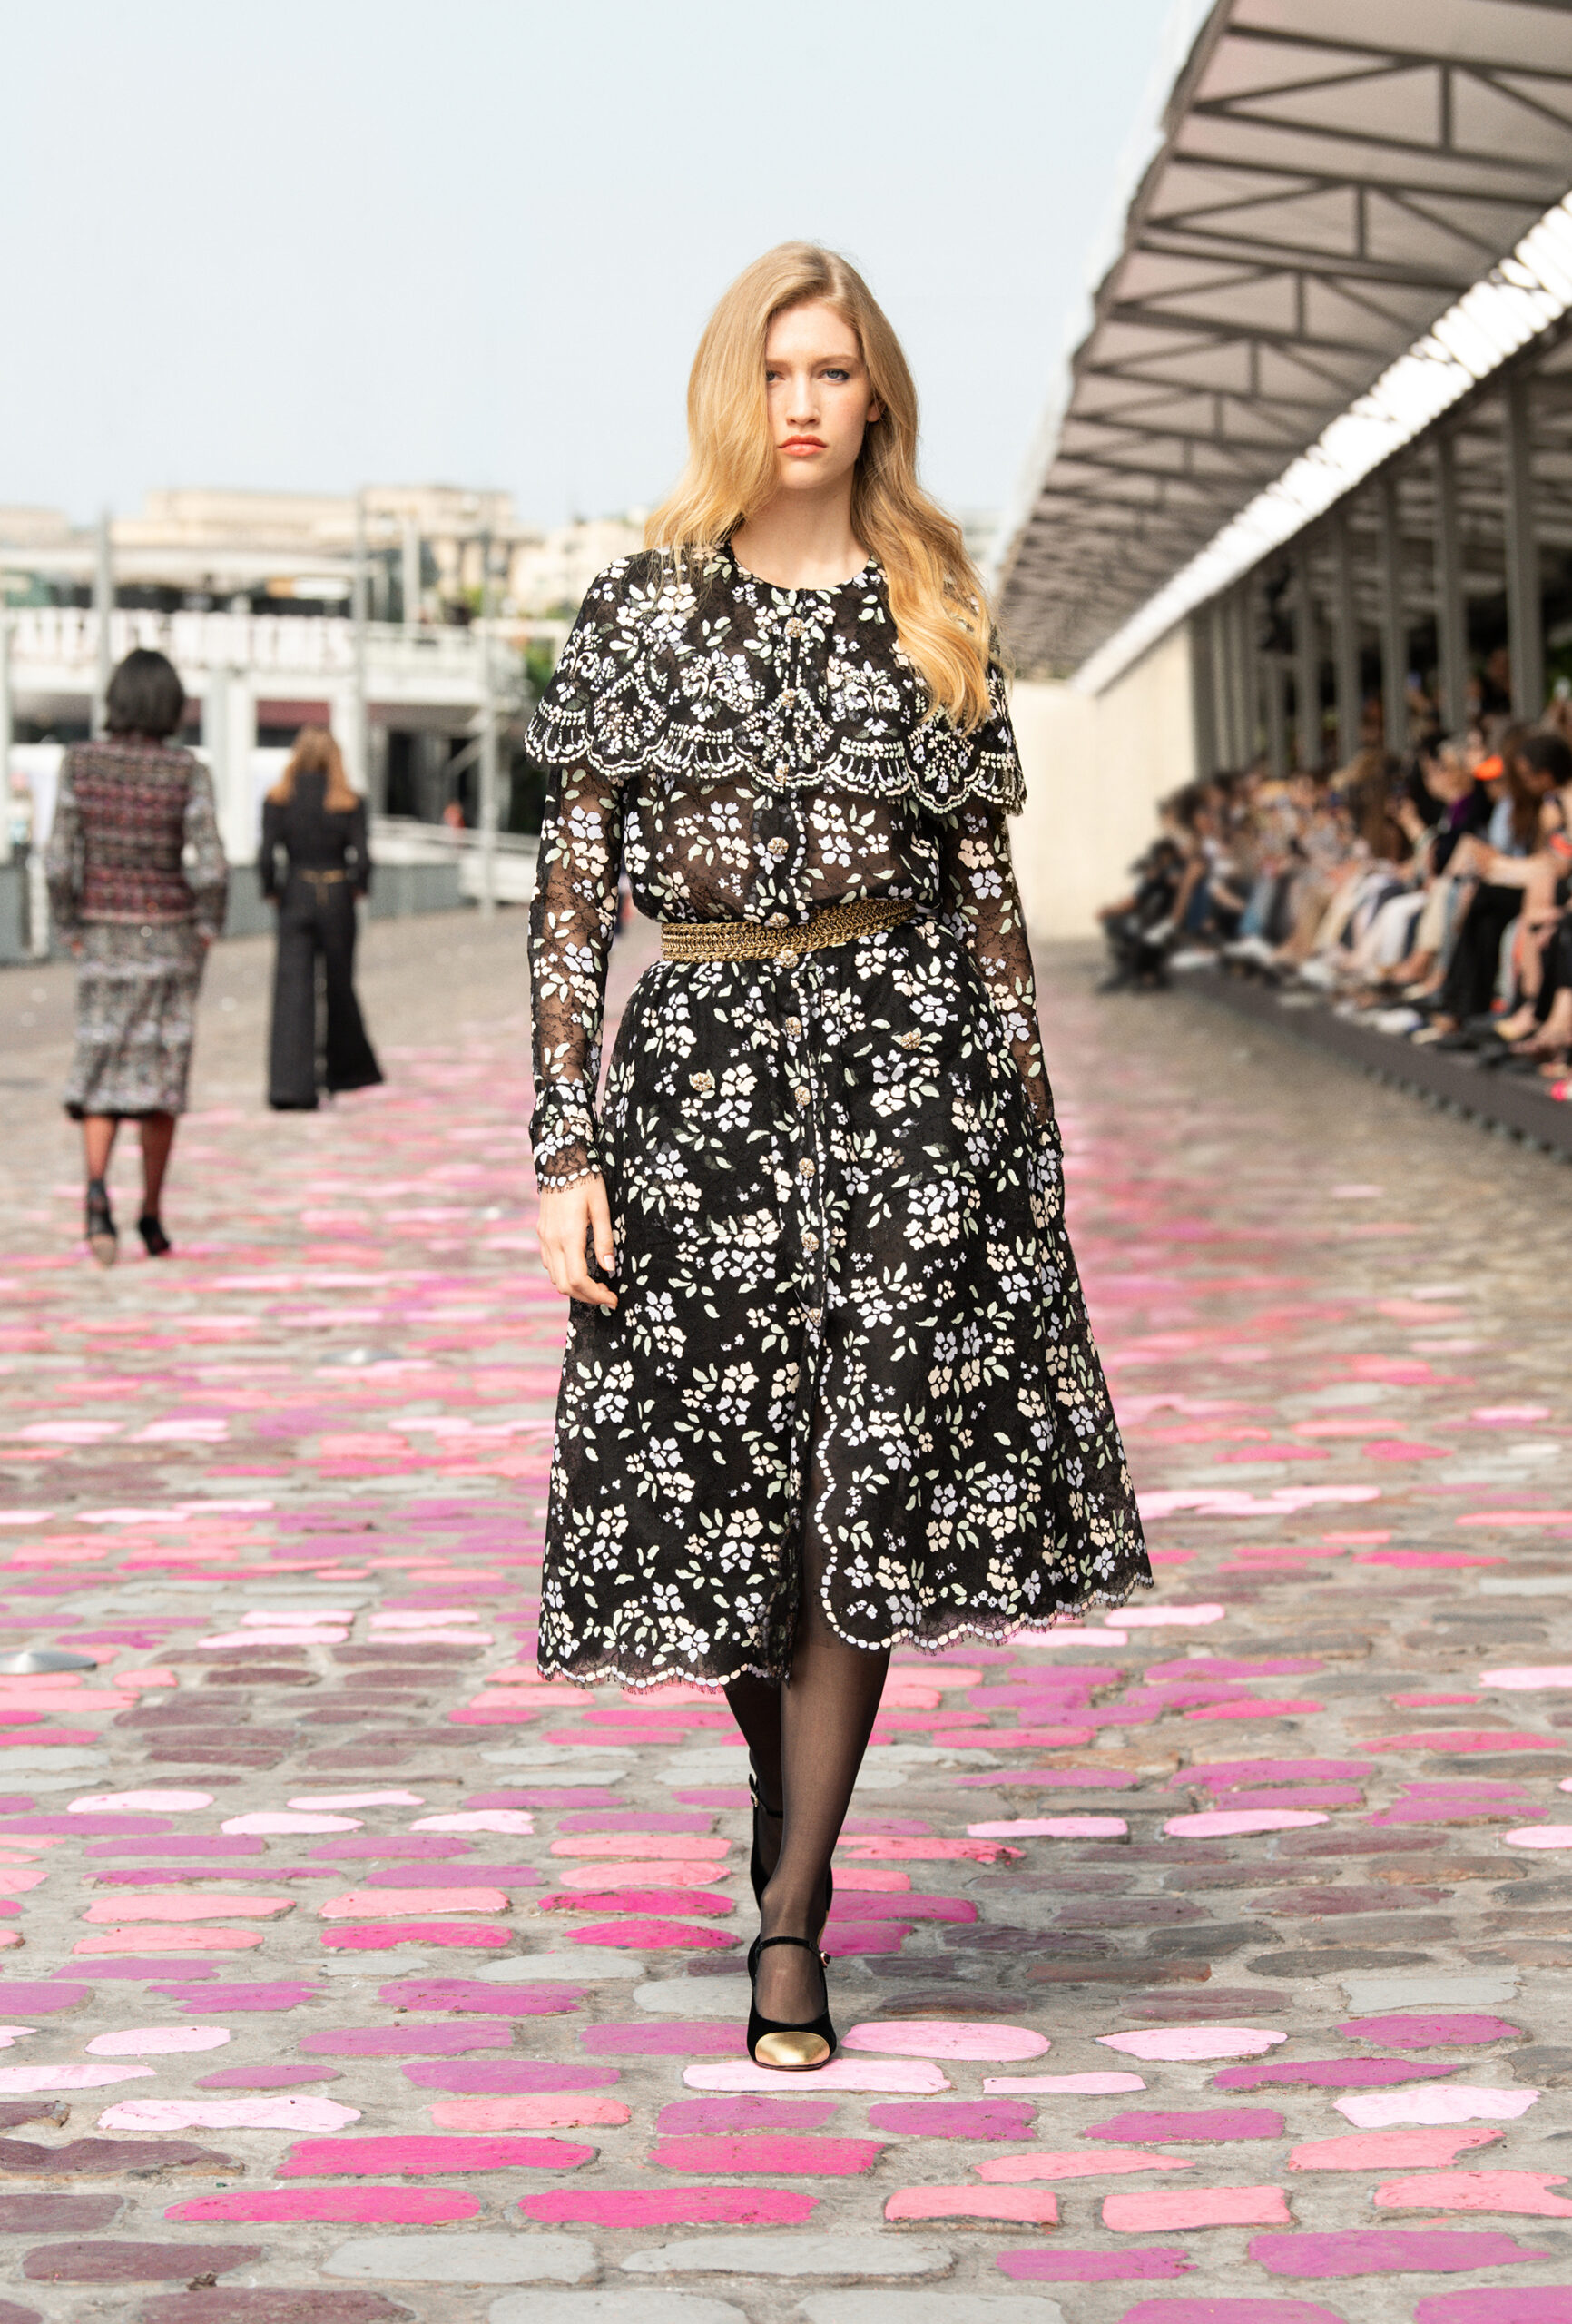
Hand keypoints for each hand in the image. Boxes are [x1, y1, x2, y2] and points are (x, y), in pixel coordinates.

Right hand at [537, 1175, 616, 1309]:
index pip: (578, 1280)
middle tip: (607, 1295)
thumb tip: (609, 1268)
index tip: (612, 1298)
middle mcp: (552, 1241)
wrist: (560, 1160)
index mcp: (569, 1236)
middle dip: (587, 1296)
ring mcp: (544, 1238)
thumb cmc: (586, 1181)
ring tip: (596, 1284)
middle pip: (564, 1285)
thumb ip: (605, 1240)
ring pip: (554, 1277)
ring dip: (575, 1287)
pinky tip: (580, 1267)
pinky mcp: (542, 1233)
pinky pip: (550, 1264)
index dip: (596, 1295)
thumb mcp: (602, 1208)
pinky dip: (564, 1274)